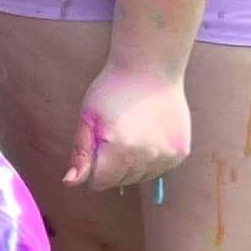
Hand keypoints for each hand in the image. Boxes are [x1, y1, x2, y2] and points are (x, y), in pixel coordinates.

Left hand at [64, 62, 190, 195]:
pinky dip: (151, 158)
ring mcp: (166, 156)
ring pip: (141, 177)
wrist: (151, 67)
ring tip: (133, 132)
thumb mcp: (88, 118)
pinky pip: (159, 168)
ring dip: (133, 164)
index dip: (93, 166)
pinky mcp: (180, 152)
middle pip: (121, 182)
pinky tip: (149, 133)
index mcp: (119, 150)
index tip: (96, 144)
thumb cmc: (112, 89)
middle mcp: (146, 157)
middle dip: (113, 165)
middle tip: (115, 133)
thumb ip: (80, 153)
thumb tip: (70, 183)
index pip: (99, 182)